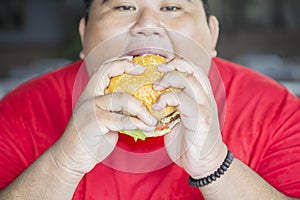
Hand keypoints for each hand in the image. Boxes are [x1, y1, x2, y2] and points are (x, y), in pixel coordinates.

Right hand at [52, 57, 156, 174]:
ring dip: (141, 109)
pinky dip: (136, 123)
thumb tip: (140, 108)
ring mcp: (90, 108)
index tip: (138, 64)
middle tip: (145, 73)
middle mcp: (89, 97)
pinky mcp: (93, 122)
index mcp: (91, 93)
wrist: (71, 157)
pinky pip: (120, 119)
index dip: (120, 62)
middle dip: (128, 69)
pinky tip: (146, 128)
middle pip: (108, 73)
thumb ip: (116, 110)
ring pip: (121, 98)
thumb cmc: (90, 138)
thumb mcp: (104, 119)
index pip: (104, 68)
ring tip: (153, 119)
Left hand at [153, 58, 226, 178]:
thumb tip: (151, 99)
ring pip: (188, 80)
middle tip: (156, 70)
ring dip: (168, 79)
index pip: (193, 69)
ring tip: (154, 87)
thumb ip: (171, 106)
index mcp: (201, 95)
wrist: (205, 163)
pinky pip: (183, 100)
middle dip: (172, 65)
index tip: (160, 64)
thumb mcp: (179, 119)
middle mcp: (205, 97)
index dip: (177, 62)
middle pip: (192, 69)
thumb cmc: (189, 141)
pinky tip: (157, 106)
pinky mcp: (200, 118)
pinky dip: (167, 99)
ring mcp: (204, 106)